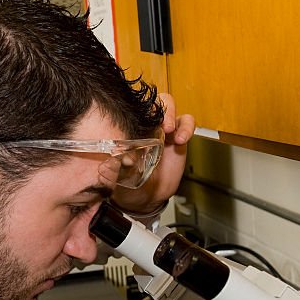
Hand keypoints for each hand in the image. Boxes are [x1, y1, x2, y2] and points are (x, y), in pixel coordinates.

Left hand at [111, 92, 195, 215]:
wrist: (146, 198)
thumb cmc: (128, 184)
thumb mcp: (118, 177)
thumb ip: (115, 170)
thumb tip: (112, 164)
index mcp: (129, 129)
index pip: (133, 106)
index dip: (137, 107)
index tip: (140, 118)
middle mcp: (146, 125)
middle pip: (152, 101)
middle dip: (157, 108)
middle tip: (161, 125)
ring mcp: (163, 129)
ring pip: (170, 106)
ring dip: (172, 114)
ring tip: (170, 130)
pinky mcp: (178, 138)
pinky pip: (186, 123)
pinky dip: (187, 128)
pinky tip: (182, 139)